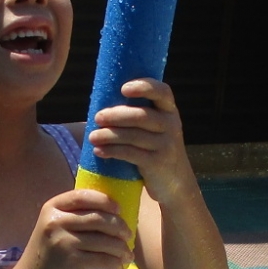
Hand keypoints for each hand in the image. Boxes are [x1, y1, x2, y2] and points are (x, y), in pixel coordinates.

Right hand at [17, 188, 131, 268]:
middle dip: (120, 227)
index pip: (83, 196)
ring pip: (105, 241)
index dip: (105, 201)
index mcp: (53, 207)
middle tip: (128, 235)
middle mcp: (57, 222)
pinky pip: (103, 259)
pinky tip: (119, 266)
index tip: (119, 209)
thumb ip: (76, 214)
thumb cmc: (51, 248)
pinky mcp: (73, 263)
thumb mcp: (56, 224)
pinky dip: (115, 263)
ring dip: (122, 249)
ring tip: (128, 254)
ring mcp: (64, 243)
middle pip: (99, 219)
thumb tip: (115, 210)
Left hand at [88, 79, 193, 204]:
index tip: (123, 89)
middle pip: (141, 116)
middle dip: (116, 116)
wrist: (175, 181)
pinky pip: (131, 154)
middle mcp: (171, 124)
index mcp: (169, 110)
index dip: (144, 87)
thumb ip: (138, 114)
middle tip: (97, 118)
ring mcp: (166, 145)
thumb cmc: (155, 147)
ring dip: (109, 135)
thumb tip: (101, 104)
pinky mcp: (158, 163)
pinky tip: (99, 151)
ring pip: (133, 136)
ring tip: (92, 137)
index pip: (162, 91)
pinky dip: (112, 151)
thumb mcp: (155, 127)